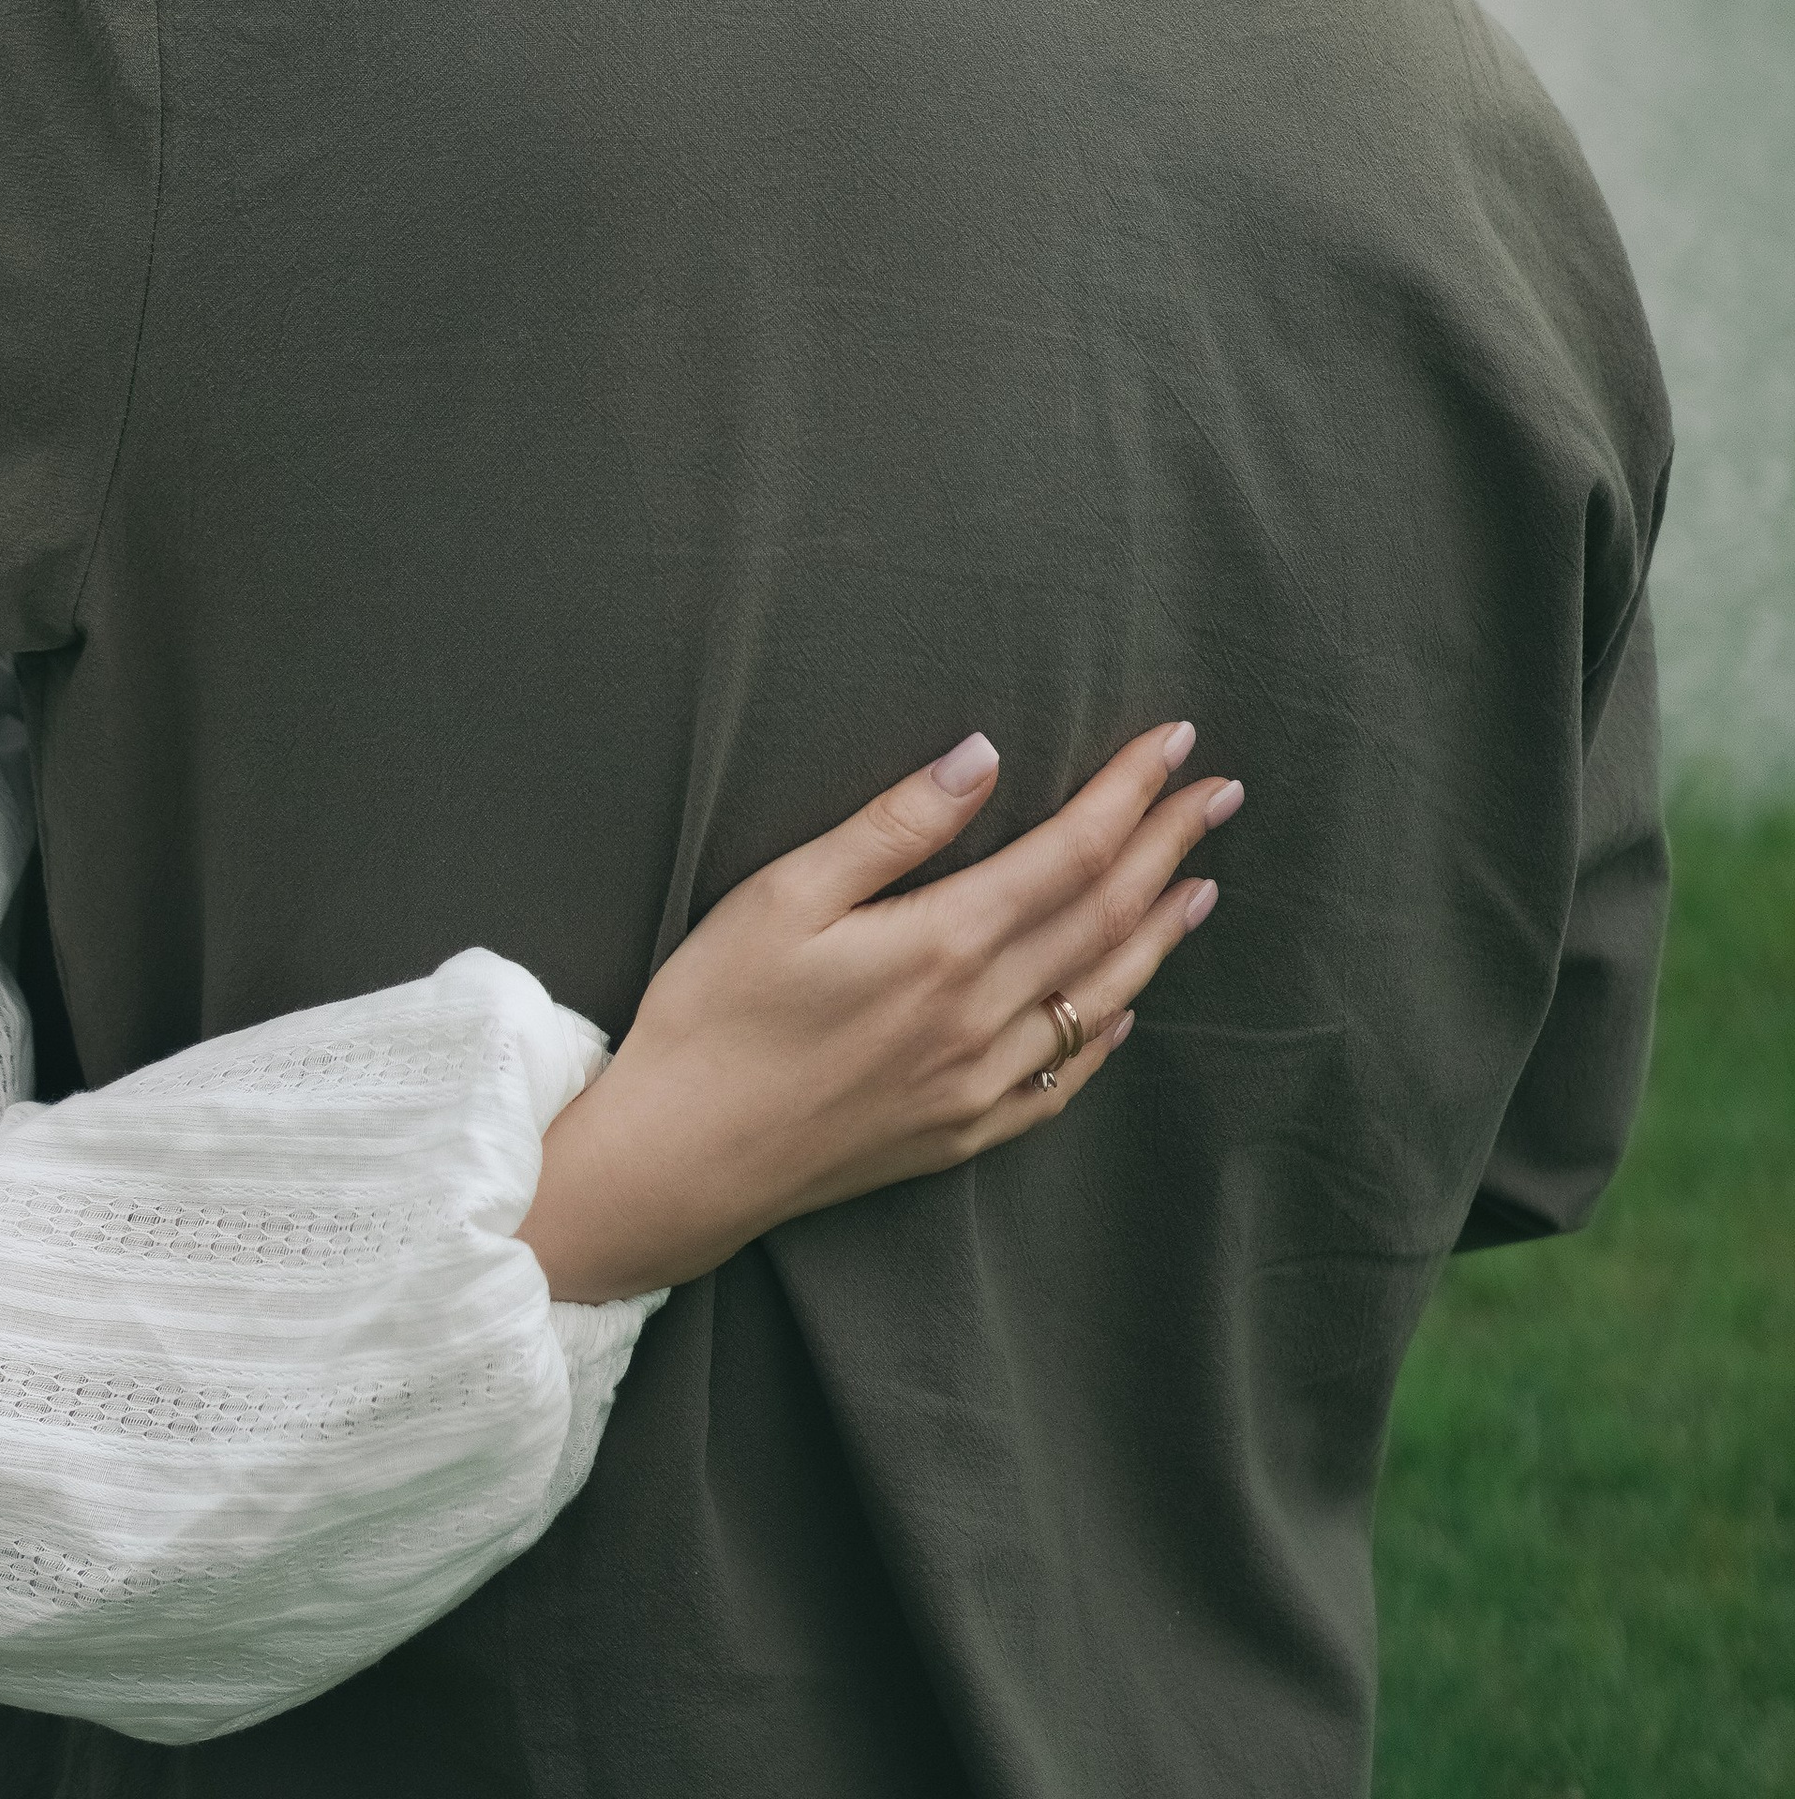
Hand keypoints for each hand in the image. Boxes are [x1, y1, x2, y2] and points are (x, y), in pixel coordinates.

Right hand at [519, 721, 1236, 1301]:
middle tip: (1222, 792)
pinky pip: (1064, 1081)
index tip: (1177, 741)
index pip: (1071, 852)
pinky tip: (1125, 1007)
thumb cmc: (714, 1012)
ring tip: (1203, 885)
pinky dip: (1107, 1032)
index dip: (1130, 793)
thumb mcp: (785, 893)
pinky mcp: (960, 1135)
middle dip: (1168, 846)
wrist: (678, 1161)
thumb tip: (984, 755)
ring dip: (1158, 934)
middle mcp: (981, 1020)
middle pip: (1104, 917)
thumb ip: (894, 825)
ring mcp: (979, 1087)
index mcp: (942, 947)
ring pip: (1099, 998)